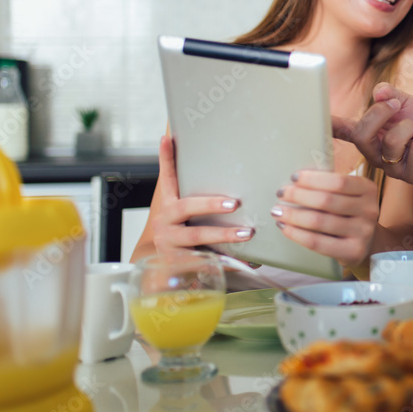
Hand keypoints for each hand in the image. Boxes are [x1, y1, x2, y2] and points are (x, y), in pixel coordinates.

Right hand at [149, 135, 252, 253]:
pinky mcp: (180, 264)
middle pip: (185, 208)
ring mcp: (170, 244)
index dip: (166, 160)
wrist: (168, 273)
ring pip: (197, 237)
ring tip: (247, 233)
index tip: (168, 139)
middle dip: (210, 204)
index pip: (167, 179)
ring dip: (224, 234)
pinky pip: (206, 262)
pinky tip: (248, 261)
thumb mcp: (187, 213)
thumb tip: (192, 154)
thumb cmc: (186, 235)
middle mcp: (165, 223)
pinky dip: (227, 261)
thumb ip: (193, 193)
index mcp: (168, 206)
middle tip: (234, 203)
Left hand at [272, 170, 378, 267]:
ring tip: (277, 211)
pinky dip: (297, 234)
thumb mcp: (347, 195)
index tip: (293, 178)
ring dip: (293, 215)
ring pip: (319, 221)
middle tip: (280, 193)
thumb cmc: (348, 214)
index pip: (338, 181)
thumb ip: (328, 186)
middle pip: (326, 200)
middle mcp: (369, 210)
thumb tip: (294, 180)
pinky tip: (285, 227)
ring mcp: (363, 232)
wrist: (367, 244)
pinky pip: (317, 242)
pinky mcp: (353, 251)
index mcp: (367, 189)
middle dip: (298, 195)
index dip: (313, 179)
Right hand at [332, 82, 412, 184]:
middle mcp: (376, 155)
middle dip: (380, 112)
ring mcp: (393, 168)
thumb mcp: (406, 103)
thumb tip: (380, 92)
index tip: (313, 119)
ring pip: (392, 141)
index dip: (327, 126)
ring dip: (409, 126)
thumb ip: (391, 94)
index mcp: (370, 136)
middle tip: (396, 104)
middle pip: (362, 135)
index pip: (344, 131)